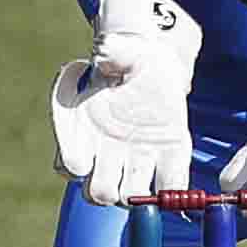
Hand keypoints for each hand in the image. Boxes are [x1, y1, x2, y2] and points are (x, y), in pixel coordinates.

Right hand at [49, 0, 201, 205]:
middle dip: (105, 190)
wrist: (156, 66)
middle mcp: (106, 154)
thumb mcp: (120, 49)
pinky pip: (169, 186)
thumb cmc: (129, 58)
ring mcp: (137, 161)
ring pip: (127, 197)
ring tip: (145, 178)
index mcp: (85, 132)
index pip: (68, 165)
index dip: (73, 164)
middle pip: (98, 192)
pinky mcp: (170, 159)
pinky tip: (177, 185)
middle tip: (116, 175)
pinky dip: (173, 191)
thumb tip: (104, 53)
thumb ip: (111, 52)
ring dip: (136, 194)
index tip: (81, 160)